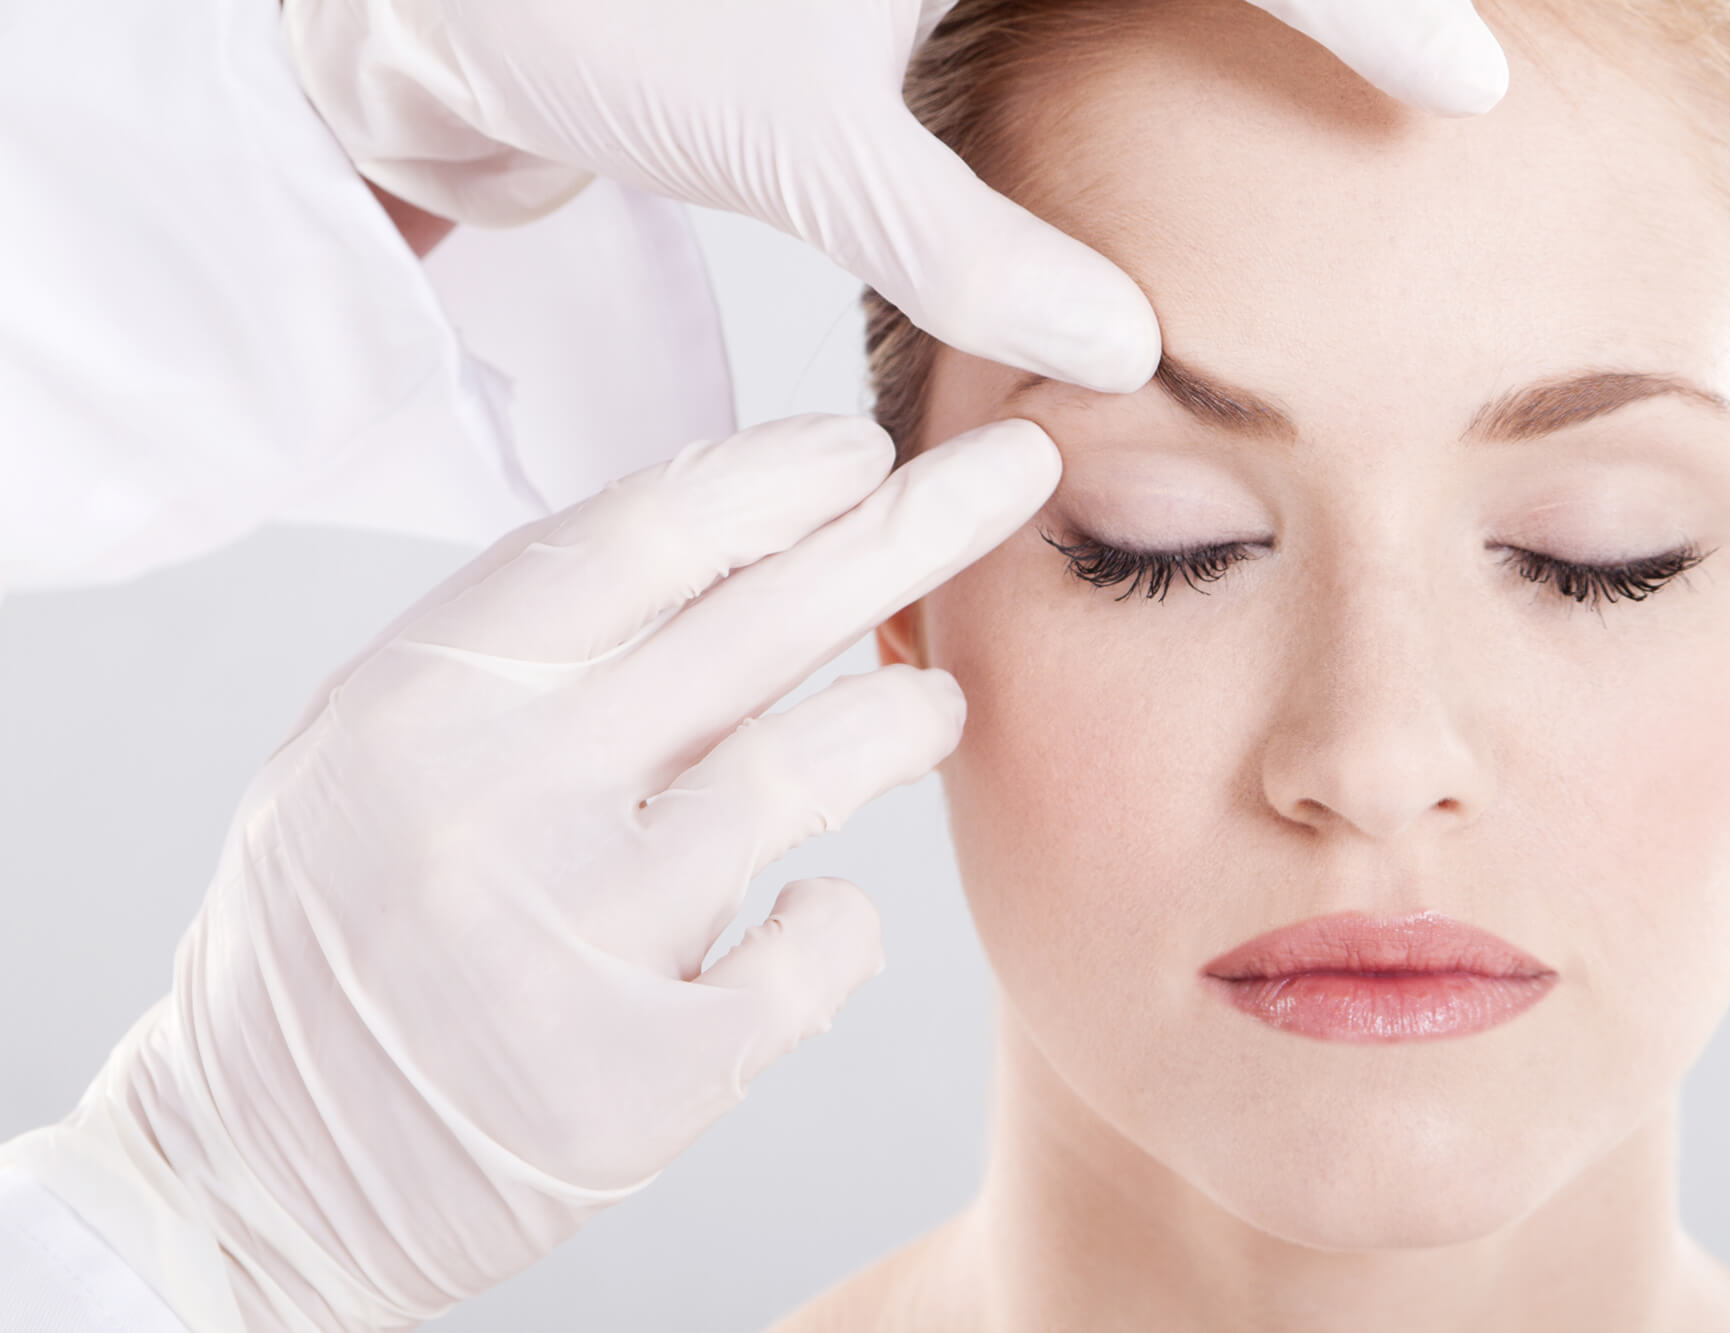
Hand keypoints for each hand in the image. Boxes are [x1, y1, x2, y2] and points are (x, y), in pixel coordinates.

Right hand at [44, 413, 1059, 1328]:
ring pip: (804, 773)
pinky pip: (811, 950)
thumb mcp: (380, 748)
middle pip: (753, 624)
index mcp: (423, 699)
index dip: (772, 477)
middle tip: (1014, 473)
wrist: (252, 1163)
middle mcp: (497, 801)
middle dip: (909, 529)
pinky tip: (826, 899)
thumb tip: (729, 538)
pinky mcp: (640, 1073)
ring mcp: (573, 940)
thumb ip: (530, 653)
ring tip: (939, 706)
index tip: (864, 446)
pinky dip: (840, 917)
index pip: (634, 536)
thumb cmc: (339, 926)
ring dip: (900, 722)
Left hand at [281, 0, 1505, 396]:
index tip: (1463, 86)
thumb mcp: (788, 141)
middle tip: (1443, 73)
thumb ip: (961, 242)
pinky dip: (1130, 73)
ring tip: (1365, 75)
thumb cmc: (586, 24)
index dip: (1356, 2)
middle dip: (1318, 2)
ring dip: (1243, 26)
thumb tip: (1124, 343)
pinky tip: (1196, 101)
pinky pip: (1059, 27)